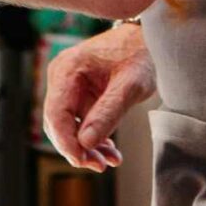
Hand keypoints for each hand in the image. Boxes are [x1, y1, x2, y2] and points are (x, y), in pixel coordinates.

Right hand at [43, 22, 153, 172]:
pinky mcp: (81, 95)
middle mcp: (62, 77)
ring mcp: (70, 87)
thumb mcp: (129, 85)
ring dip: (87, 147)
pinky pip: (81, 123)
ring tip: (109, 161)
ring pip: (69, 127)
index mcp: (67, 69)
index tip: (82, 160)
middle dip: (77, 148)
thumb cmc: (140, 53)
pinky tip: (110, 152)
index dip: (66, 142)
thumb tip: (86, 144)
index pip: (56, 113)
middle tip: (100, 166)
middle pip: (59, 123)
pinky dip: (95, 138)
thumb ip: (108, 113)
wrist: (150, 39)